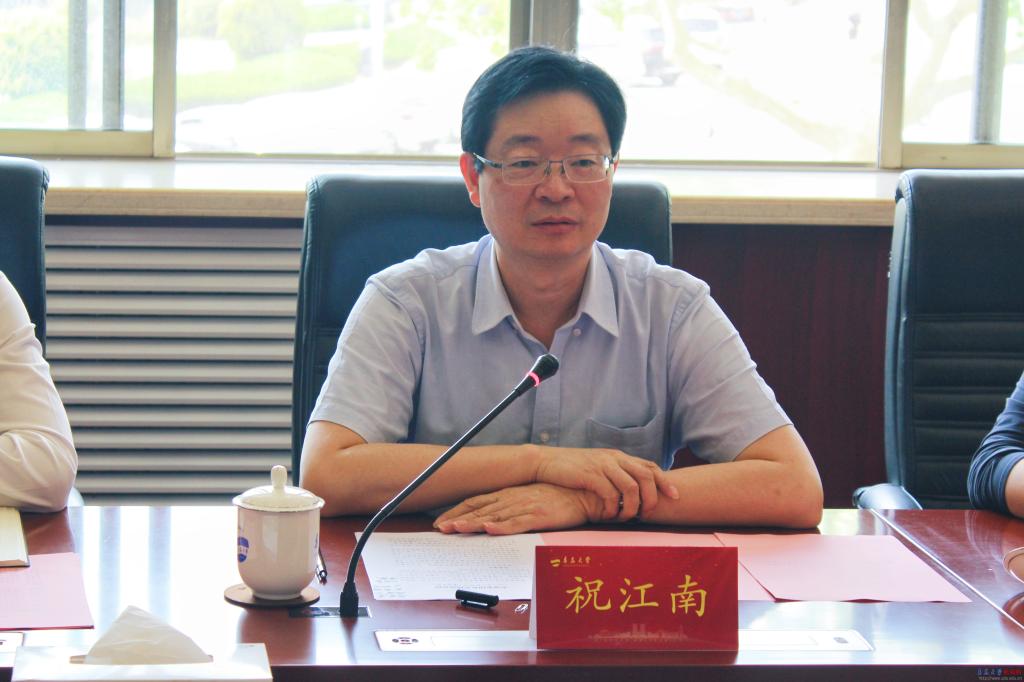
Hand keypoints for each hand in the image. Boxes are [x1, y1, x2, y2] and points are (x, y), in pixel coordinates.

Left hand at [433, 483, 601, 534]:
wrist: (582, 493)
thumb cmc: (555, 497)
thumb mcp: (528, 498)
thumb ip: (509, 507)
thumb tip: (489, 518)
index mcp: (509, 494)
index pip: (476, 502)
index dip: (458, 512)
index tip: (442, 522)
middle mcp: (513, 498)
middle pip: (480, 510)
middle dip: (458, 519)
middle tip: (440, 529)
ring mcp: (525, 506)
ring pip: (495, 516)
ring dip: (474, 523)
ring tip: (456, 529)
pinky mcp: (539, 516)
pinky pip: (518, 522)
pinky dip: (503, 526)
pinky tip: (490, 529)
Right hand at [532, 446, 677, 519]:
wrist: (546, 462)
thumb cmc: (572, 470)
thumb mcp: (598, 467)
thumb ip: (615, 474)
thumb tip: (633, 492)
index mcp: (618, 456)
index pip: (649, 466)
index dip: (665, 481)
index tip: (675, 496)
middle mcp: (613, 458)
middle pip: (646, 476)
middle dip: (652, 498)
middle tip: (647, 515)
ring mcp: (602, 466)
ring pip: (631, 487)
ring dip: (632, 507)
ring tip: (625, 518)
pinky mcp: (590, 475)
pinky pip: (610, 494)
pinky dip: (612, 509)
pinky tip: (606, 516)